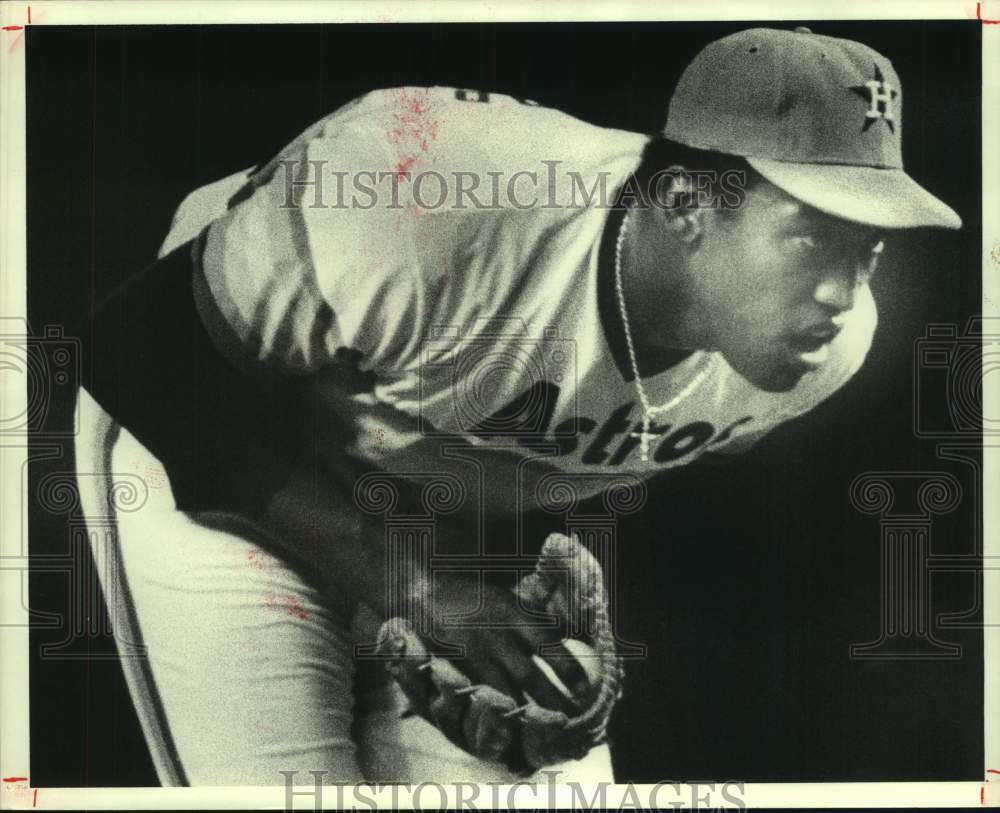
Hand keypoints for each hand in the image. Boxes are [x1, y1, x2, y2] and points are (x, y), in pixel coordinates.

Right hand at [376, 534, 622, 772]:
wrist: (421, 594)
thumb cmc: (468, 595)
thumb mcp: (504, 597)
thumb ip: (528, 615)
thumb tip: (558, 634)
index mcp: (515, 612)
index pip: (548, 643)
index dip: (568, 668)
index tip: (585, 687)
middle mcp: (499, 633)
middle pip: (532, 674)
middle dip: (553, 699)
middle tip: (571, 718)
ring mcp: (476, 652)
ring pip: (507, 690)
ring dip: (526, 711)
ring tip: (543, 729)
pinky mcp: (457, 666)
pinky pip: (481, 693)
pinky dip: (496, 709)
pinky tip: (508, 724)